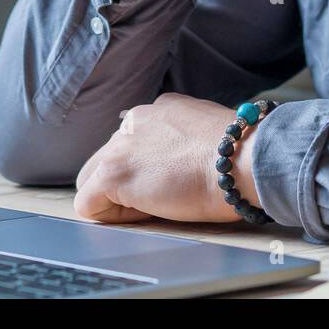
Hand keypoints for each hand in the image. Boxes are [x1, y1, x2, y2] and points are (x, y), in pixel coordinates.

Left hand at [73, 93, 260, 223]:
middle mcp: (133, 121)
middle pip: (110, 159)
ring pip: (94, 179)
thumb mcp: (209, 133)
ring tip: (157, 205)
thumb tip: (186, 158)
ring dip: (119, 198)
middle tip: (165, 197)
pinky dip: (111, 217)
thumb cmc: (239, 156)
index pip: (135, 144)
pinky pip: (88, 203)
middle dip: (128, 183)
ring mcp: (119, 146)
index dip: (151, 170)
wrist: (240, 161)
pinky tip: (144, 214)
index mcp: (158, 111)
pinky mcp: (111, 173)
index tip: (176, 180)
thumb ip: (186, 139)